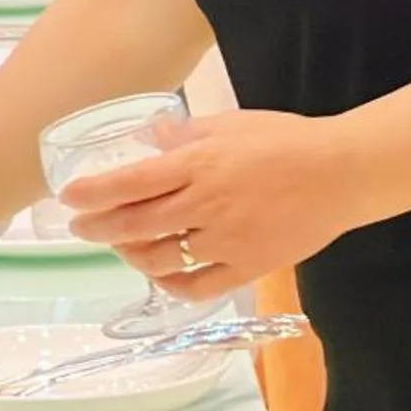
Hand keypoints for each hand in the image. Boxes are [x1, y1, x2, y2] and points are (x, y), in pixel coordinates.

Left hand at [60, 110, 365, 300]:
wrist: (341, 174)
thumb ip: (186, 134)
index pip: (132, 182)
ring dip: (132, 255)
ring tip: (121, 246)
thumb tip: (151, 138)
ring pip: (163, 259)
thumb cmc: (287, 142)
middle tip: (79, 227)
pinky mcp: (248, 267)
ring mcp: (227, 241)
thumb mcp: (231, 124)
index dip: (95, 193)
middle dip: (99, 227)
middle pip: (137, 225)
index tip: (68, 196)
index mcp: (200, 165)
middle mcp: (207, 205)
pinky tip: (162, 275)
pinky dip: (173, 284)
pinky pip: (199, 286)